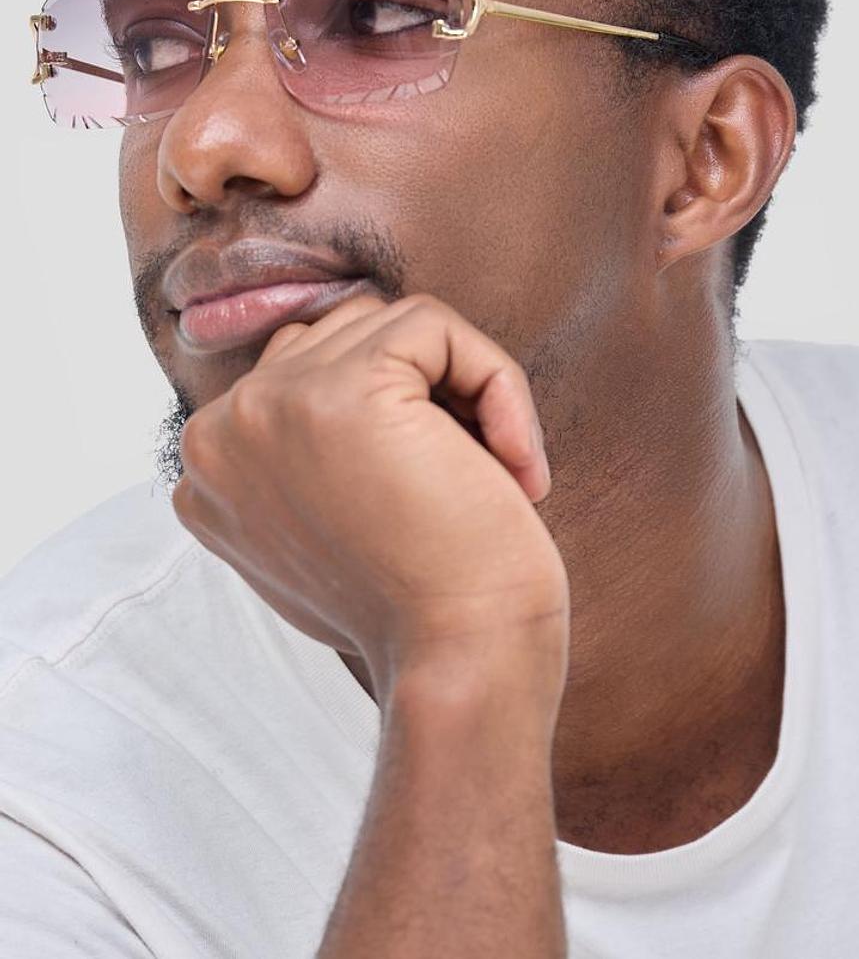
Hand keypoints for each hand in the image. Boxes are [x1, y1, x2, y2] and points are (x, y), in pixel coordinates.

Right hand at [172, 293, 569, 711]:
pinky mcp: (347, 387)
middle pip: (345, 336)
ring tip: (492, 471)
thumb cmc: (415, 612)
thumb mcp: (327, 531)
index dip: (388, 413)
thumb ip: (305, 457)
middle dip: (424, 391)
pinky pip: (438, 328)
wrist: (459, 667)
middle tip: (468, 479)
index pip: (303, 371)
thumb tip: (354, 374)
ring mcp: (274, 403)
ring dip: (463, 387)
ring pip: (393, 326)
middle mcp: (222, 430)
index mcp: (209, 468)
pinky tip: (513, 468)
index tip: (430, 495)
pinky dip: (499, 384)